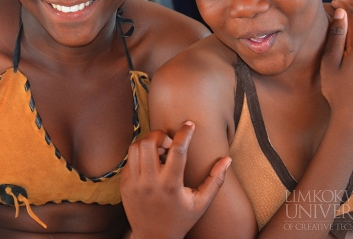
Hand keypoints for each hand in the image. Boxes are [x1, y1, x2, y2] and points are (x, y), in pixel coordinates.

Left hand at [121, 123, 231, 238]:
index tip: (189, 124)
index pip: (177, 151)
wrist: (153, 237)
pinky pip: (129, 158)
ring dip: (148, 142)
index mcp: (171, 186)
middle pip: (150, 143)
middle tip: (169, 142)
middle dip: (160, 135)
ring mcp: (135, 183)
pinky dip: (140, 153)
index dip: (184, 133)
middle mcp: (150, 182)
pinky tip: (150, 161)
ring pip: (136, 147)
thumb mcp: (201, 203)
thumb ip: (215, 181)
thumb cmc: (181, 219)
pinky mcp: (125, 183)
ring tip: (159, 151)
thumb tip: (227, 159)